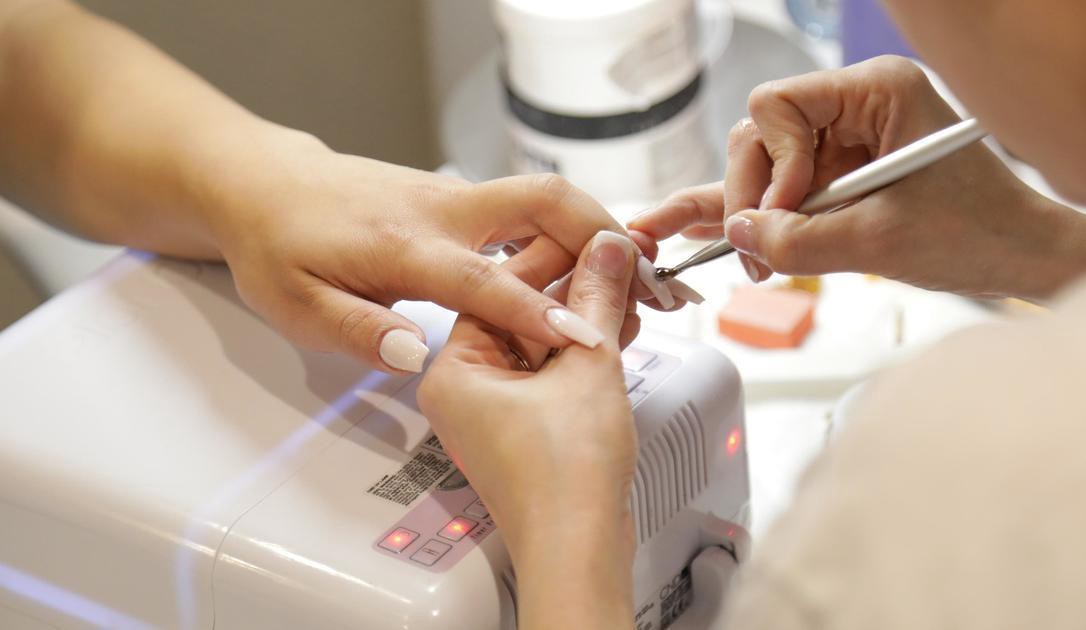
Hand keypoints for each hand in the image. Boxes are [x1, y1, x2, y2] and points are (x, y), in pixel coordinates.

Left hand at [204, 138, 661, 372]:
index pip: (487, 280)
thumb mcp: (296, 304)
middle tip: (646, 276)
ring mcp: (455, 198)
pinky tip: (582, 269)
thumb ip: (357, 330)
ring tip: (633, 279)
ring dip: (594, 230)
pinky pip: (526, 209)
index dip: (540, 313)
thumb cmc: (279, 246)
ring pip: (542, 198)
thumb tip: (416, 353)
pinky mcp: (459, 199)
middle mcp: (441, 211)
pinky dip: (566, 232)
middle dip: (601, 233)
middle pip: (542, 200)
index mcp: (405, 245)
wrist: (266, 185)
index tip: (589, 340)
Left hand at [419, 230, 638, 629]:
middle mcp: (465, 388)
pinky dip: (583, 352)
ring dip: (585, 319)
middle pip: (520, 313)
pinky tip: (619, 329)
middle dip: (575, 289)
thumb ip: (596, 298)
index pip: (498, 287)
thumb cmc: (562, 476)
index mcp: (453, 369)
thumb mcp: (586, 366)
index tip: (592, 237)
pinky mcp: (524, 429)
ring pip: (540, 343)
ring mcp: (494, 411)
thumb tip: (607, 249)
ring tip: (628, 293)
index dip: (554, 256)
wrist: (577, 549)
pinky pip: (550, 372)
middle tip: (617, 262)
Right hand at [630, 56, 1085, 299]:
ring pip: (766, 166)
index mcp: (877, 90)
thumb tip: (739, 234)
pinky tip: (712, 230)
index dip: (771, 162)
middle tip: (756, 251)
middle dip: (753, 195)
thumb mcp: (879, 242)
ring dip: (755, 213)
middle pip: (763, 135)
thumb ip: (799, 239)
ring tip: (748, 260)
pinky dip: (760, 214)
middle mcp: (857, 104)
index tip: (785, 212)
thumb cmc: (978, 235)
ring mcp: (848, 139)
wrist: (1022, 258)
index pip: (778, 105)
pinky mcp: (844, 175)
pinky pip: (786, 189)